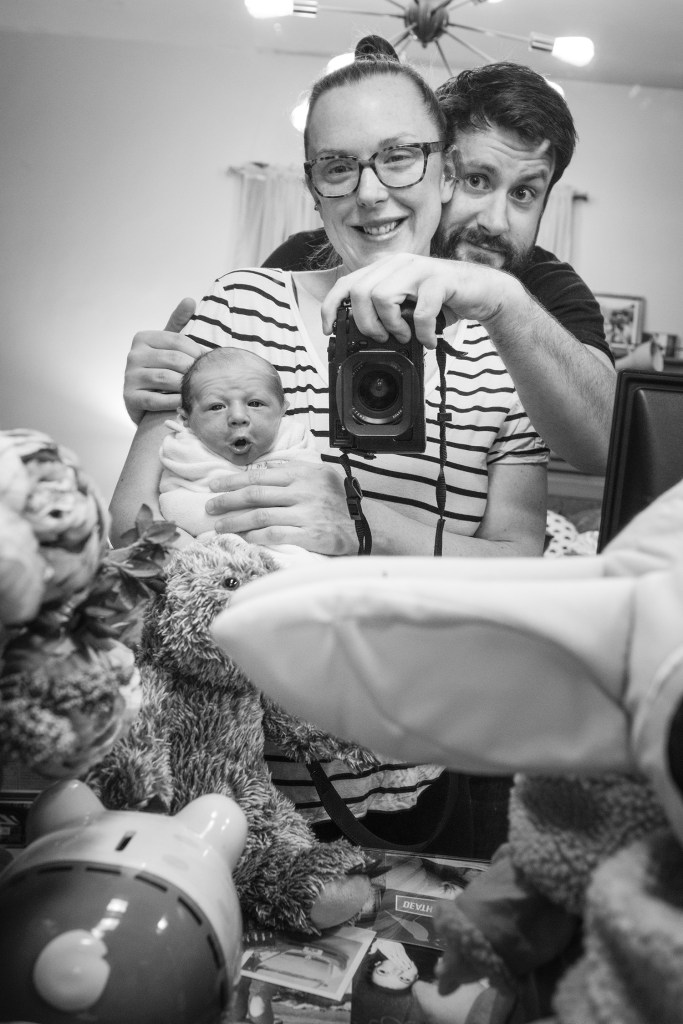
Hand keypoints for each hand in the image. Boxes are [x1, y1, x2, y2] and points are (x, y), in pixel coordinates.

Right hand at [124, 297, 203, 423]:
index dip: (197, 351)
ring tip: (197, 390)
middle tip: (207, 378)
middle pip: (173, 359)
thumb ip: (178, 323)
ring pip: (166, 379)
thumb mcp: (168, 344)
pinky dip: (173, 401)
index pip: (177, 340)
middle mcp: (133, 355)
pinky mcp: (130, 397)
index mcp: (143, 338)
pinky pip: (156, 400)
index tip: (208, 361)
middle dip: (194, 369)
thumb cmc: (161, 368)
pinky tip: (183, 402)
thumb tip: (189, 300)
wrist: (145, 400)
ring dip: (186, 386)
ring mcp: (130, 376)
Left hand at [205, 459, 357, 555]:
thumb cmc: (339, 500)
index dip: (233, 480)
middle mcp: (303, 492)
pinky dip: (257, 537)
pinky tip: (244, 538)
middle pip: (256, 494)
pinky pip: (277, 535)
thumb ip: (291, 469)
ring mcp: (307, 514)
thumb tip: (261, 468)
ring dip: (236, 521)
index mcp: (302, 474)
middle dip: (227, 500)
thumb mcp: (319, 474)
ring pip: (261, 515)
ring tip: (219, 526)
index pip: (259, 475)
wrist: (367, 524)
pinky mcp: (312, 536)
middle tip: (209, 506)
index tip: (214, 484)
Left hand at [321, 253, 513, 349]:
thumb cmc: (443, 301)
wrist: (483, 291)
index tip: (329, 329)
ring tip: (406, 336)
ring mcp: (419, 269)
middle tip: (384, 337)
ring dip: (392, 325)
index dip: (331, 306)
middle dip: (366, 323)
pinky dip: (421, 332)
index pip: (346, 283)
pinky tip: (427, 340)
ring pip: (382, 297)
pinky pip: (419, 310)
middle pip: (360, 292)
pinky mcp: (440, 280)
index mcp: (386, 269)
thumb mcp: (407, 306)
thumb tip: (363, 335)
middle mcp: (399, 263)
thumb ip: (385, 311)